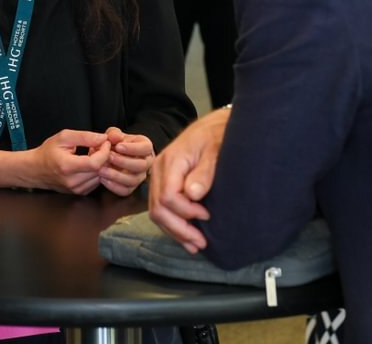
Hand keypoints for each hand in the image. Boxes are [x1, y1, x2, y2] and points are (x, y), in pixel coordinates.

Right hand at [31, 129, 110, 194]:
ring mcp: (76, 189)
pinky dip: (97, 172)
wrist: (36, 170)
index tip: (104, 142)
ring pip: (101, 177)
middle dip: (105, 156)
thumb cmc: (48, 152)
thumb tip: (103, 138)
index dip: (104, 151)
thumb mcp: (64, 137)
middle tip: (99, 145)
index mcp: (67, 166)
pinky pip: (96, 182)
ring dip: (102, 164)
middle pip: (100, 170)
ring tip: (93, 154)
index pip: (95, 163)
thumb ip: (84, 136)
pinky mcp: (80, 192)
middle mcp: (73, 182)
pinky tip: (90, 163)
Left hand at [98, 127, 153, 195]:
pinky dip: (114, 186)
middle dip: (123, 162)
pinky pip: (125, 190)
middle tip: (108, 157)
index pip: (146, 148)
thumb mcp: (114, 134)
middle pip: (141, 166)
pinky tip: (103, 179)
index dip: (133, 148)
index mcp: (145, 147)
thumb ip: (114, 133)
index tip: (118, 147)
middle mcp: (146, 163)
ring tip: (102, 170)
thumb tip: (116, 137)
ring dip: (116, 175)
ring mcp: (139, 176)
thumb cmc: (115, 143)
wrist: (110, 156)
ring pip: (133, 180)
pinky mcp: (131, 187)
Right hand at [148, 108, 230, 252]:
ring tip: (195, 244)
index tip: (207, 216)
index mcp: (170, 161)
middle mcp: (158, 170)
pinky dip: (172, 225)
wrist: (211, 127)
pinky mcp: (162, 183)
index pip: (168, 196)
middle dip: (179, 229)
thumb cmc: (215, 137)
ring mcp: (158, 177)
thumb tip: (193, 194)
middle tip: (201, 242)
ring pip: (156, 212)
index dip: (186, 212)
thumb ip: (204, 172)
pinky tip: (186, 236)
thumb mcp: (215, 151)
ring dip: (175, 231)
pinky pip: (160, 208)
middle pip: (158, 208)